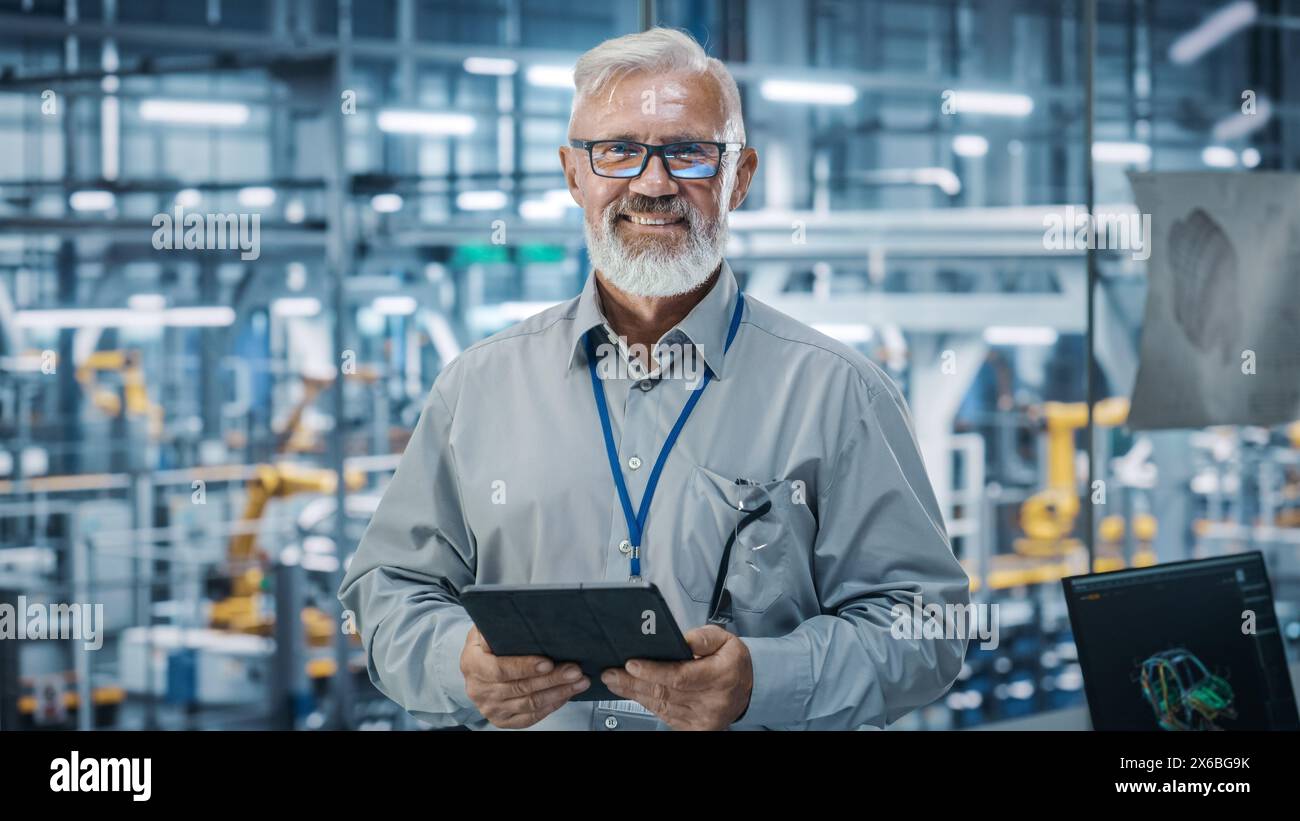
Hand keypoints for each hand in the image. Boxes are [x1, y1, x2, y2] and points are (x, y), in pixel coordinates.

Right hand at [460, 625, 589, 727]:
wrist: (476, 665)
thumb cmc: (486, 643)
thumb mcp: (486, 628)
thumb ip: (498, 625)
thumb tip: (521, 615)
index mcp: (472, 663)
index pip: (501, 669)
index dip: (525, 667)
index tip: (548, 662)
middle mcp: (478, 689)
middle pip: (520, 688)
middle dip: (552, 679)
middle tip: (574, 670)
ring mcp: (489, 707)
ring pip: (529, 704)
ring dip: (558, 693)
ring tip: (578, 681)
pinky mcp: (501, 720)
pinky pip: (530, 717)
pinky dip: (551, 706)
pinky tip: (565, 694)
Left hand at [601, 625, 751, 729]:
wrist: (749, 689)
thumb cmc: (733, 662)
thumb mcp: (725, 639)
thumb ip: (702, 637)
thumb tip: (680, 640)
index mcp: (720, 676)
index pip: (680, 676)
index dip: (652, 671)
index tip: (631, 665)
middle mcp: (712, 701)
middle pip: (665, 693)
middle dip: (633, 682)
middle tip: (611, 673)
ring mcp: (703, 719)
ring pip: (661, 706)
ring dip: (635, 694)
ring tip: (616, 682)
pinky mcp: (696, 729)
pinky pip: (666, 716)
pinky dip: (647, 704)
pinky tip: (634, 694)